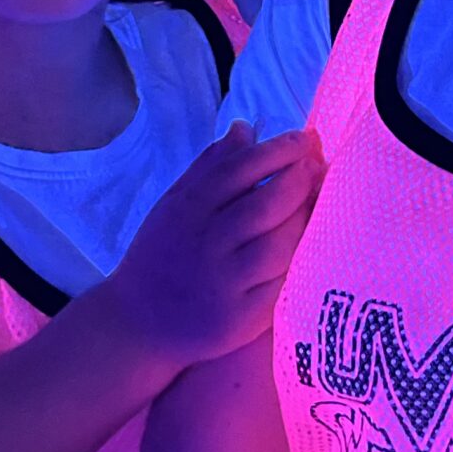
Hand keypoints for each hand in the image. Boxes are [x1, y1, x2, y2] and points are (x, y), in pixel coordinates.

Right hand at [101, 124, 324, 371]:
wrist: (136, 324)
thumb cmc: (160, 256)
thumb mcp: (173, 206)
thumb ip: (209, 167)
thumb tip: (245, 128)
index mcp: (187, 210)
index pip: (239, 169)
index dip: (277, 150)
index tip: (302, 140)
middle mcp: (205, 244)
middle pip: (267, 205)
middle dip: (300, 181)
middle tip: (316, 169)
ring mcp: (224, 284)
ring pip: (281, 244)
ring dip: (304, 220)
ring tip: (313, 205)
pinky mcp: (240, 319)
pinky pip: (282, 284)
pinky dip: (299, 263)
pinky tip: (307, 248)